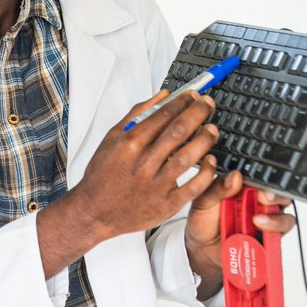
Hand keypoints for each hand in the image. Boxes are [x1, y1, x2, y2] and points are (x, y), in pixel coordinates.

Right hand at [37, 89, 221, 276]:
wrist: (94, 211)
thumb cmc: (102, 175)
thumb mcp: (112, 138)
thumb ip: (137, 115)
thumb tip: (163, 96)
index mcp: (129, 144)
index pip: (162, 115)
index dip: (182, 102)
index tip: (193, 96)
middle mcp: (142, 163)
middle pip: (178, 131)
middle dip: (198, 113)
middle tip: (207, 105)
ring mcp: (155, 185)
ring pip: (187, 156)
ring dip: (204, 139)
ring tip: (212, 129)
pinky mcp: (166, 204)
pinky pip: (193, 187)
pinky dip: (206, 172)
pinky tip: (210, 160)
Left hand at [186, 170, 296, 298]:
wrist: (203, 250)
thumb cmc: (204, 222)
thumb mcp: (203, 201)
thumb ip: (217, 188)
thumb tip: (234, 177)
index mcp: (243, 188)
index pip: (260, 178)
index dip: (262, 180)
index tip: (257, 185)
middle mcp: (258, 202)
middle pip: (279, 195)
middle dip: (275, 196)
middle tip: (264, 198)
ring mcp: (266, 219)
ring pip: (284, 215)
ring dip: (274, 218)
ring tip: (257, 220)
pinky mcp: (269, 236)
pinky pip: (280, 233)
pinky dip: (273, 232)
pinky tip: (260, 231)